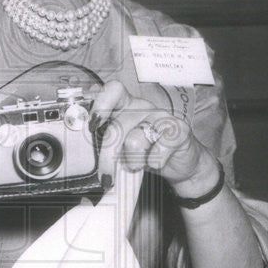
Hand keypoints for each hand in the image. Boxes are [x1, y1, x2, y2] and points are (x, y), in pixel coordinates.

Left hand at [90, 80, 219, 195]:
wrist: (182, 164)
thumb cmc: (147, 154)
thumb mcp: (123, 147)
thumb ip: (106, 143)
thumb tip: (85, 151)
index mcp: (126, 106)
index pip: (112, 90)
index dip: (100, 104)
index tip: (92, 126)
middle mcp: (143, 108)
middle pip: (117, 127)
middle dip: (108, 156)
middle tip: (106, 177)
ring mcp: (161, 117)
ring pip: (135, 140)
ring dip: (132, 161)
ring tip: (136, 167)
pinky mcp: (179, 129)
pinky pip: (159, 149)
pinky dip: (155, 163)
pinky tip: (157, 164)